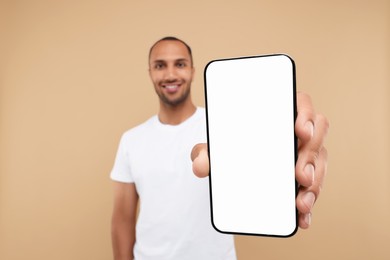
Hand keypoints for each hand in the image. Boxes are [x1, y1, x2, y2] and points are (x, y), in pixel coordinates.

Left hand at [191, 92, 328, 228]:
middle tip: (300, 176)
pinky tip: (301, 218)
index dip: (306, 115)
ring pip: (319, 163)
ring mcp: (303, 154)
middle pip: (316, 136)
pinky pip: (313, 187)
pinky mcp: (303, 176)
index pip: (301, 104)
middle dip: (311, 157)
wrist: (230, 166)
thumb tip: (200, 166)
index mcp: (277, 114)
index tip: (300, 131)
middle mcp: (294, 132)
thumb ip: (203, 152)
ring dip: (315, 184)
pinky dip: (309, 203)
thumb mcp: (212, 148)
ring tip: (300, 203)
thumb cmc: (227, 148)